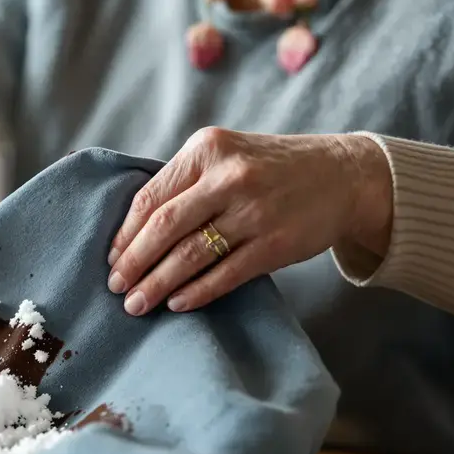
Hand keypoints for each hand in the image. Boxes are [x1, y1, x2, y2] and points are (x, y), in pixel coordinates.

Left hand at [106, 127, 391, 314]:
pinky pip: (225, 274)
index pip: (150, 198)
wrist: (342, 176)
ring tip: (137, 304)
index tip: (110, 259)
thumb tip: (131, 233)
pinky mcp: (276, 243)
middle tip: (115, 288)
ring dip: (158, 284)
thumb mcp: (226, 155)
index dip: (125, 234)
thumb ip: (184, 182)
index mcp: (207, 149)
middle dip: (134, 263)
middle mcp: (229, 176)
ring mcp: (254, 210)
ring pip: (191, 254)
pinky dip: (196, 292)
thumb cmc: (269, 169)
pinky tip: (177, 304)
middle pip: (164, 227)